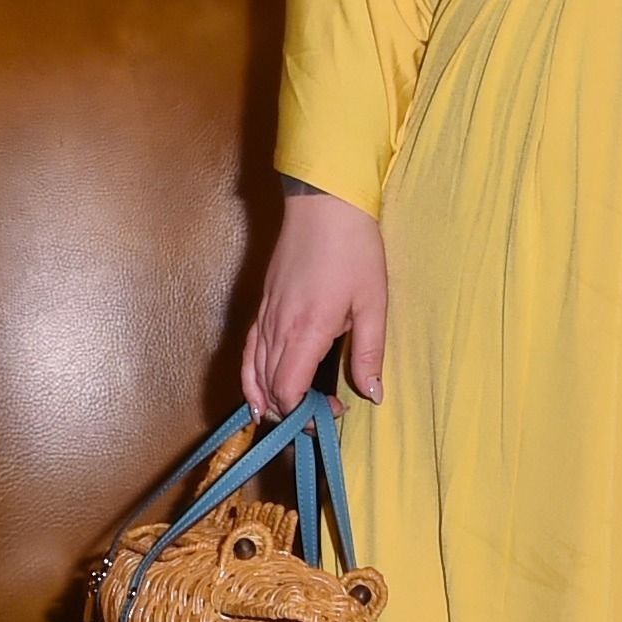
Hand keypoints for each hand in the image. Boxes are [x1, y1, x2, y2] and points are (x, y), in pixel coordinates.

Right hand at [241, 186, 389, 413]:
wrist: (325, 204)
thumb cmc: (354, 250)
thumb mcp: (373, 303)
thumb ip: (369, 353)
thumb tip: (373, 394)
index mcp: (306, 330)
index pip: (287, 390)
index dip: (303, 414)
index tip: (331, 415)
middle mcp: (278, 327)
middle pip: (269, 387)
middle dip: (291, 412)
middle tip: (321, 416)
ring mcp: (265, 315)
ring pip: (253, 371)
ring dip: (268, 399)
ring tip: (290, 415)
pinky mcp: (262, 305)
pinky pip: (248, 351)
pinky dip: (250, 377)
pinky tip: (257, 392)